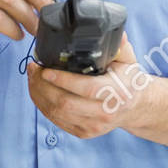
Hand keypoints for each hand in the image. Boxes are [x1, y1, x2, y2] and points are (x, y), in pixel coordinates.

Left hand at [26, 34, 154, 138]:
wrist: (135, 107)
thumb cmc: (128, 80)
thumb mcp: (128, 60)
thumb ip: (121, 46)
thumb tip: (118, 34)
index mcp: (116, 93)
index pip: (86, 89)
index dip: (63, 80)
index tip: (46, 69)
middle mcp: (105, 113)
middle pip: (66, 104)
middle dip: (44, 86)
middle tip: (34, 69)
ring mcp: (94, 126)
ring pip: (57, 114)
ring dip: (39, 95)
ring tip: (33, 77)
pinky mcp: (84, 133)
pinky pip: (57, 121)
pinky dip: (43, 106)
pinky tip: (38, 92)